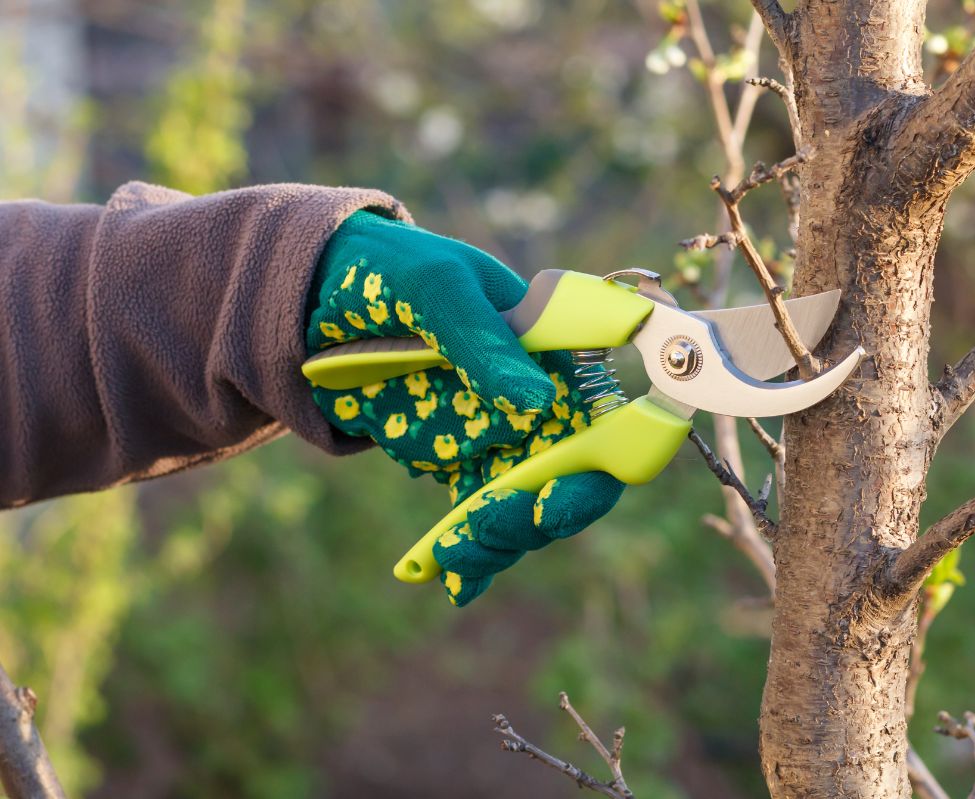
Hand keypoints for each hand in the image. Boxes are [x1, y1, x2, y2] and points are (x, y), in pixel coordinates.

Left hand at [305, 211, 622, 604]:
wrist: (319, 294)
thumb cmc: (393, 271)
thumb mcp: (434, 288)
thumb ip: (483, 341)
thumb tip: (535, 401)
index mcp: (556, 352)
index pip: (606, 418)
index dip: (600, 466)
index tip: (554, 497)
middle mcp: (542, 402)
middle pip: (572, 478)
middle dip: (539, 515)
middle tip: (489, 528)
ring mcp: (502, 437)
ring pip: (524, 509)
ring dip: (498, 542)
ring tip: (450, 557)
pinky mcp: (461, 464)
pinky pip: (476, 518)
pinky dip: (469, 558)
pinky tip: (452, 584)